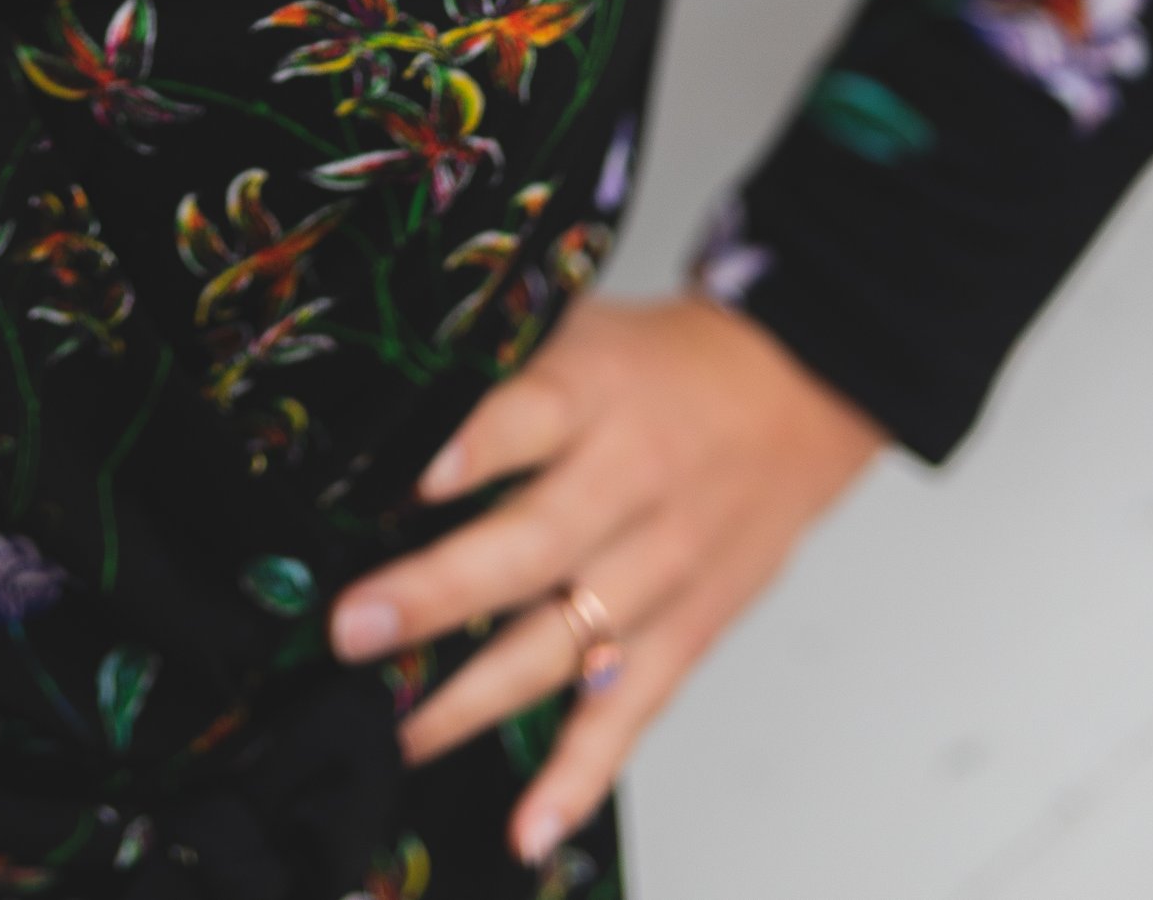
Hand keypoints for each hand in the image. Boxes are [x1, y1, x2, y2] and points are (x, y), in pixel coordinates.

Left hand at [327, 292, 884, 867]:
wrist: (797, 391)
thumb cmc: (659, 366)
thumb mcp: (579, 329)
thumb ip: (495, 372)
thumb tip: (380, 418)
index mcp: (597, 393)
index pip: (532, 414)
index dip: (473, 448)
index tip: (413, 481)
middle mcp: (632, 484)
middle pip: (535, 544)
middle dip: (438, 593)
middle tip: (355, 630)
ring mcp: (665, 568)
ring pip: (568, 641)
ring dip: (479, 694)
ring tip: (401, 728)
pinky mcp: (690, 631)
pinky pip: (631, 710)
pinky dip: (581, 772)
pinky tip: (530, 823)